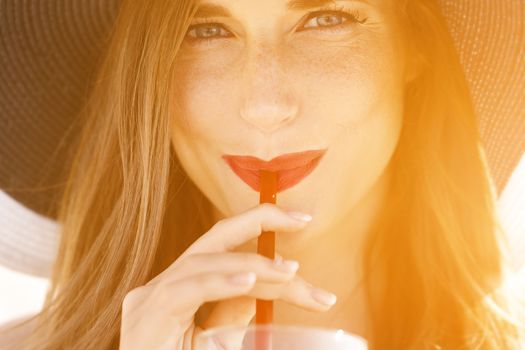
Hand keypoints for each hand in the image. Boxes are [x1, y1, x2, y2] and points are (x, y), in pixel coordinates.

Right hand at [119, 203, 336, 348]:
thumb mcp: (219, 338)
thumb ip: (235, 309)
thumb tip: (266, 280)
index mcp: (180, 287)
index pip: (227, 252)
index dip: (264, 237)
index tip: (301, 229)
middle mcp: (164, 285)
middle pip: (214, 238)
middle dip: (259, 220)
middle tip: (301, 219)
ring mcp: (151, 297)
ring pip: (206, 262)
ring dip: (254, 266)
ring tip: (291, 273)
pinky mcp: (147, 315)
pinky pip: (186, 290)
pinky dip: (219, 282)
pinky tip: (248, 281)